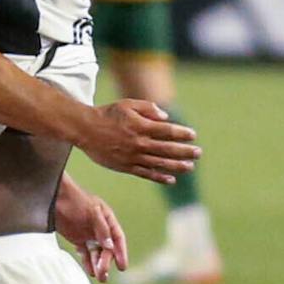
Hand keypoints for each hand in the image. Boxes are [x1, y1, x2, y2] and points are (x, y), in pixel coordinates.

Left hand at [53, 177, 127, 282]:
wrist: (53, 197)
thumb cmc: (75, 200)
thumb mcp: (91, 212)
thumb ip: (101, 229)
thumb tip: (110, 246)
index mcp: (107, 219)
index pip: (118, 238)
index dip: (121, 253)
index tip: (122, 267)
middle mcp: (100, 228)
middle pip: (107, 248)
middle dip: (106, 262)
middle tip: (104, 275)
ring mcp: (88, 234)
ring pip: (96, 253)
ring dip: (99, 264)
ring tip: (100, 277)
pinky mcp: (77, 238)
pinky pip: (85, 253)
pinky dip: (88, 262)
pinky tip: (90, 271)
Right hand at [78, 99, 199, 185]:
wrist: (85, 129)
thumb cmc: (107, 114)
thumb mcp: (127, 104)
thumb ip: (148, 108)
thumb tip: (166, 117)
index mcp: (140, 126)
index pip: (167, 131)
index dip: (181, 133)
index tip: (193, 135)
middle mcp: (138, 143)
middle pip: (167, 149)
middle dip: (185, 151)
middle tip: (198, 153)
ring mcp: (132, 157)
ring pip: (159, 163)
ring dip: (177, 166)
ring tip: (190, 167)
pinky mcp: (125, 167)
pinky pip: (146, 174)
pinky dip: (160, 177)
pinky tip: (172, 179)